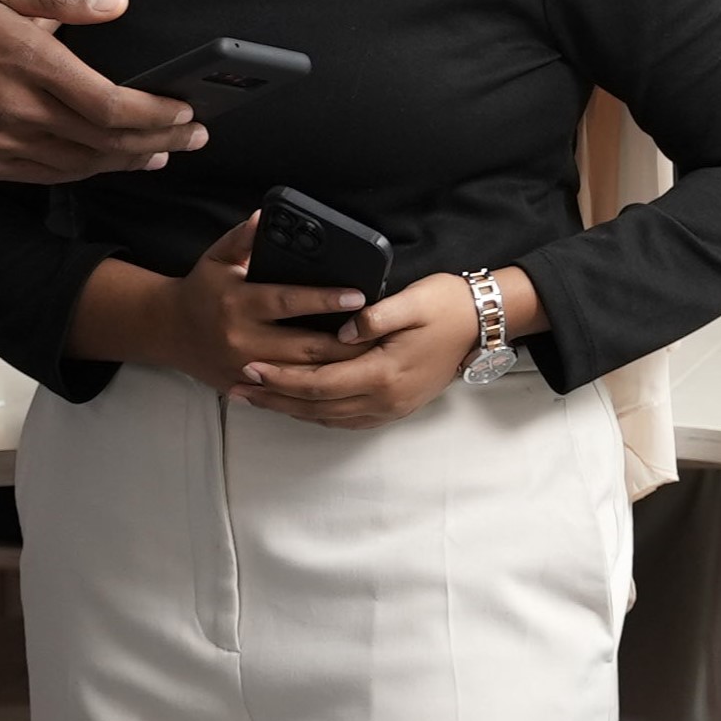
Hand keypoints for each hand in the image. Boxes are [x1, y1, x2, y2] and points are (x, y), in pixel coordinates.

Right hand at [0, 0, 203, 182]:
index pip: (114, 106)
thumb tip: (118, 3)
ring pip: (79, 165)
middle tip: (195, 136)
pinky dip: (82, 170)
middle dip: (159, 141)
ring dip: (126, 161)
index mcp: (29, 66)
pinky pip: (44, 174)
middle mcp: (18, 114)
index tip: (188, 111)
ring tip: (160, 153)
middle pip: (107, 142)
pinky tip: (100, 160)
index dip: (159, 115)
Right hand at [76, 216, 371, 396]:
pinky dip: (316, 386)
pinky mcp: (245, 387)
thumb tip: (265, 215)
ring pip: (301, 374)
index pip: (289, 301)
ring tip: (372, 358)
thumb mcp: (218, 257)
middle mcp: (241, 338)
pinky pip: (287, 391)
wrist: (168, 331)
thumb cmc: (203, 288)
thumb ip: (244, 238)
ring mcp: (244, 368)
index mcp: (239, 302)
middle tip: (381, 335)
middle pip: (304, 346)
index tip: (358, 296)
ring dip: (337, 368)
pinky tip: (343, 380)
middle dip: (345, 343)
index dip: (325, 299)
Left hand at [234, 268, 525, 428]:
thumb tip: (342, 328)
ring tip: (257, 398)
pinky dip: (316, 414)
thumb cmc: (446, 305)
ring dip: (290, 409)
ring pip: (328, 417)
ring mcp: (391, 407)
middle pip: (316, 406)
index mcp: (385, 372)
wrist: (483, 323)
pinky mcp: (395, 407)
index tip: (250, 368)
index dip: (282, 378)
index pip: (320, 382)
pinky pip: (346, 419)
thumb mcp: (412, 301)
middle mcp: (385, 398)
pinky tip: (298, 405)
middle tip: (237, 390)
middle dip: (274, 397)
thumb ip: (375, 315)